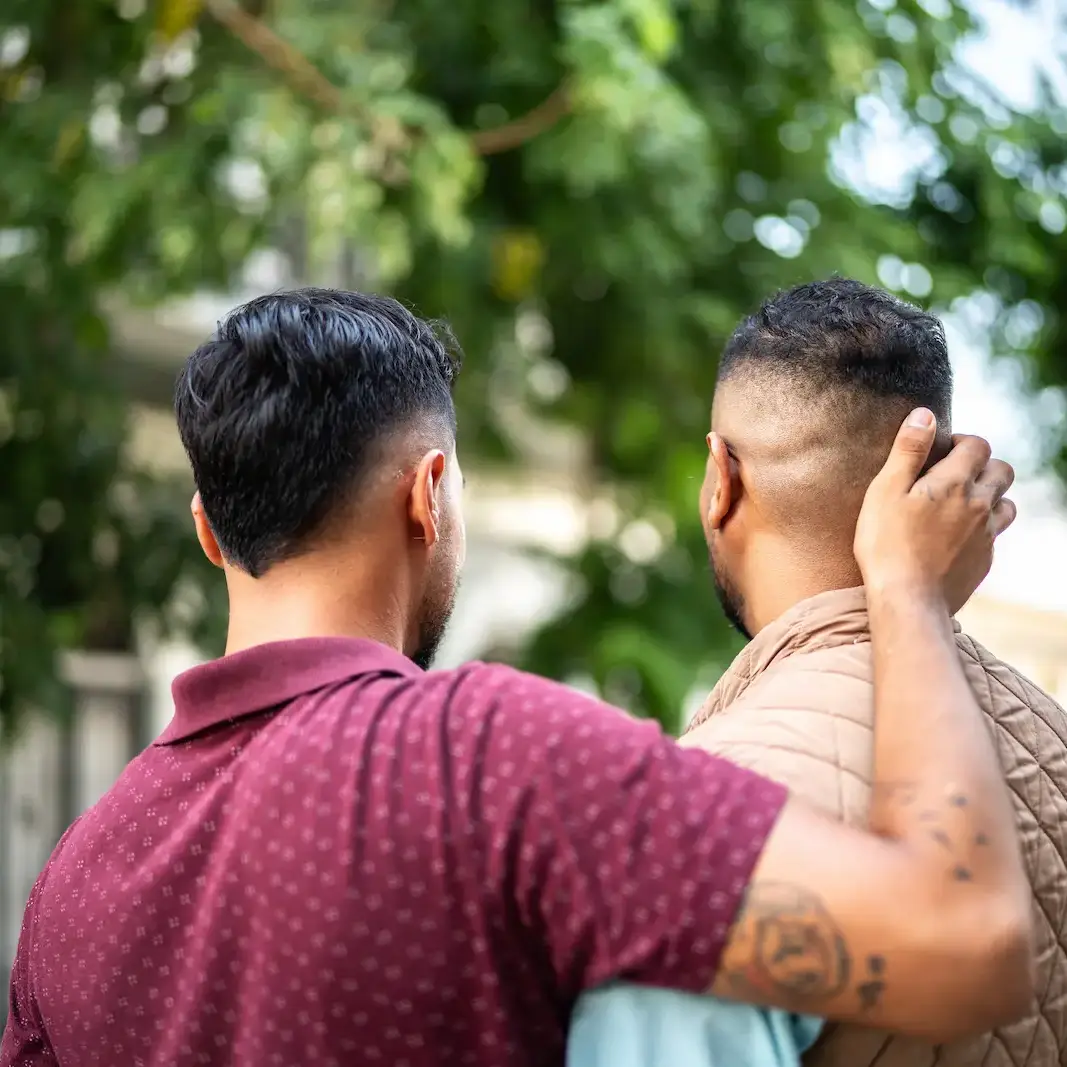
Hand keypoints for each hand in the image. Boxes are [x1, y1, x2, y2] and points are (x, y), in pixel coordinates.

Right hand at [854, 409, 1015, 610]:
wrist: (908, 600)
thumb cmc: (887, 544)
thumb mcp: (885, 491)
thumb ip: (908, 450)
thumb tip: (925, 414)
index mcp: (955, 482)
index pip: (977, 445)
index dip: (962, 441)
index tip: (942, 450)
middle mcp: (980, 504)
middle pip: (1002, 471)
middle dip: (983, 465)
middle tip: (954, 474)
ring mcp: (987, 535)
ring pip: (1006, 503)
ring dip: (990, 495)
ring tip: (961, 503)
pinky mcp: (985, 560)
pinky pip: (995, 534)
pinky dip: (982, 527)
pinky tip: (957, 537)